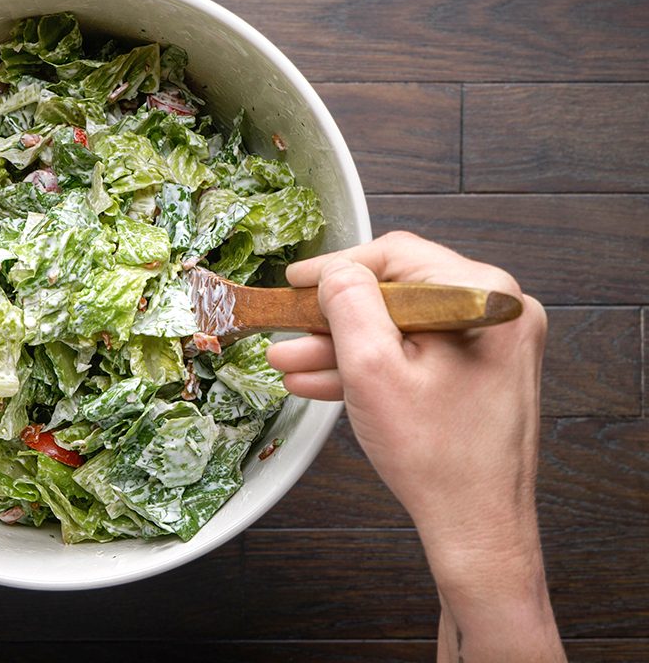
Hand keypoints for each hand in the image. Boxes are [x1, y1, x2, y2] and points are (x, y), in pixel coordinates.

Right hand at [267, 231, 562, 660]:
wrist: (476, 527)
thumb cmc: (439, 457)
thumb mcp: (373, 369)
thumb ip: (349, 305)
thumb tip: (334, 272)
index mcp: (486, 298)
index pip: (398, 255)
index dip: (338, 267)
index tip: (297, 282)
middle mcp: (495, 314)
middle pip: (395, 293)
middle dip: (332, 316)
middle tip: (287, 326)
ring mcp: (487, 347)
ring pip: (397, 328)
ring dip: (339, 345)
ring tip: (289, 360)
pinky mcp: (473, 375)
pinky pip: (411, 355)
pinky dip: (367, 366)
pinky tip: (319, 379)